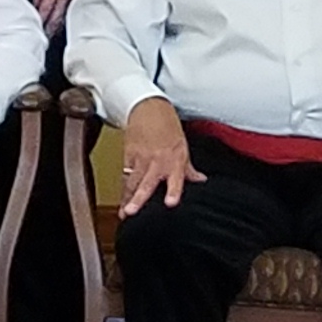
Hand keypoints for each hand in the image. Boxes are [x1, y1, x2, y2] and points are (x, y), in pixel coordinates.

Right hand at [116, 99, 194, 216]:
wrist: (148, 107)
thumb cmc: (167, 126)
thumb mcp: (182, 147)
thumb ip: (189, 168)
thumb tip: (200, 180)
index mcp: (174, 159)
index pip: (175, 179)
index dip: (173, 191)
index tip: (170, 203)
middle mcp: (156, 161)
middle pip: (145, 183)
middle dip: (137, 198)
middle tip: (131, 211)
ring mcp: (140, 158)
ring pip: (132, 181)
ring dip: (127, 198)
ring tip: (123, 213)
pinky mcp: (128, 155)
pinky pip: (125, 174)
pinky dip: (123, 188)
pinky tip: (121, 199)